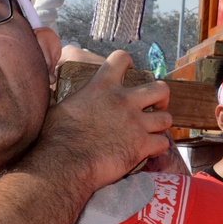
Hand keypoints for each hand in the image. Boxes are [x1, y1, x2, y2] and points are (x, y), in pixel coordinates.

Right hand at [42, 50, 172, 194]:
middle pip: (160, 88)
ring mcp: (136, 124)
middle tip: (155, 105)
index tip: (128, 70)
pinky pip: (163, 144)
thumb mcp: (61, 106)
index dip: (128, 63)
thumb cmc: (55, 138)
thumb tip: (65, 96)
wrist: (64, 164)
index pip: (122, 59)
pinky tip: (148, 150)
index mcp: (102, 86)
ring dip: (161, 124)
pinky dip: (157, 147)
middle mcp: (124, 101)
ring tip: (153, 130)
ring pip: (167, 118)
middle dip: (161, 97)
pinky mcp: (142, 146)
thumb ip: (75, 99)